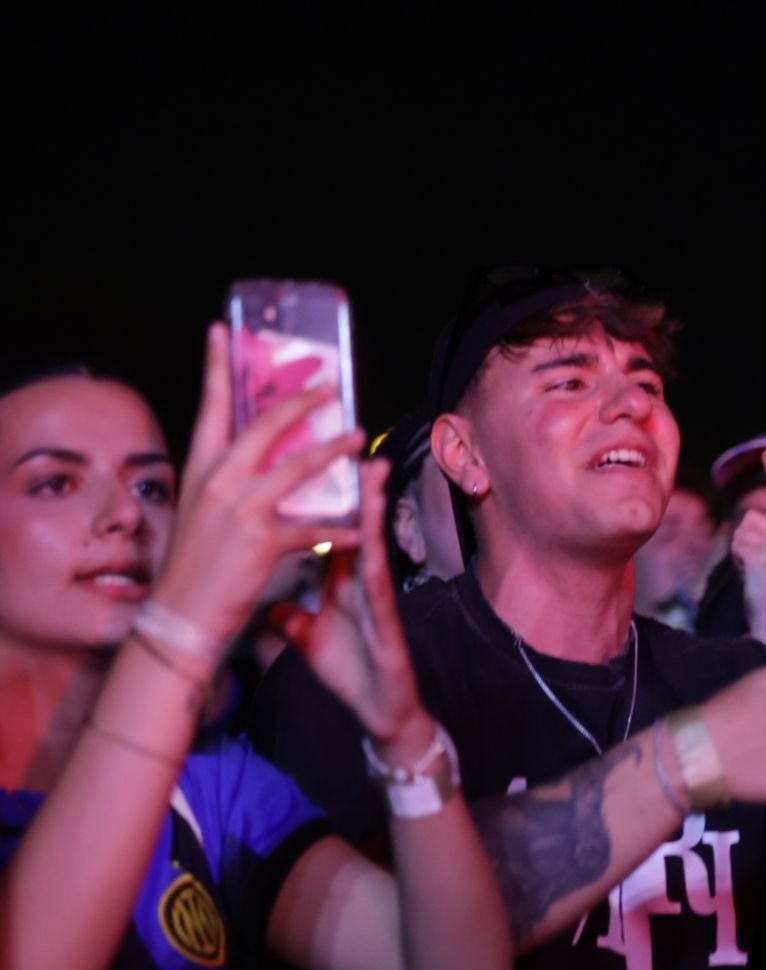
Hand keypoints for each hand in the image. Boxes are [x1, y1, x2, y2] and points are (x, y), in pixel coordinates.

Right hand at [151, 325, 365, 656]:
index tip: (221, 330)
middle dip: (300, 401)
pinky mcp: (262, 540)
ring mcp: (239, 509)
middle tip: (330, 384)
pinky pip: (313, 527)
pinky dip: (339, 530)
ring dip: (333, 450)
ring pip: (297, 467)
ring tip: (359, 436)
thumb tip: (251, 458)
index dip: (218, 367)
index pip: (210, 408)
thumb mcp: (200, 511)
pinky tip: (358, 530)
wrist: (180, 616)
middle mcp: (218, 482)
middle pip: (263, 426)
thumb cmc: (193, 567)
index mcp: (200, 470)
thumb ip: (225, 481)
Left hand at [272, 464, 431, 753]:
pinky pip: (374, 576)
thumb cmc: (351, 669)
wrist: (379, 709)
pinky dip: (371, 549)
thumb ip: (291, 615)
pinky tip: (368, 528)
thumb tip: (271, 603)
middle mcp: (359, 576)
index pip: (325, 524)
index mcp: (340, 576)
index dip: (319, 494)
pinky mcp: (383, 615)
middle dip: (350, 481)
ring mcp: (374, 592)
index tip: (308, 457)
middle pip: (351, 520)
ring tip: (371, 467)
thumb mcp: (308, 636)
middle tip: (344, 439)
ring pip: (369, 539)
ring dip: (371, 504)